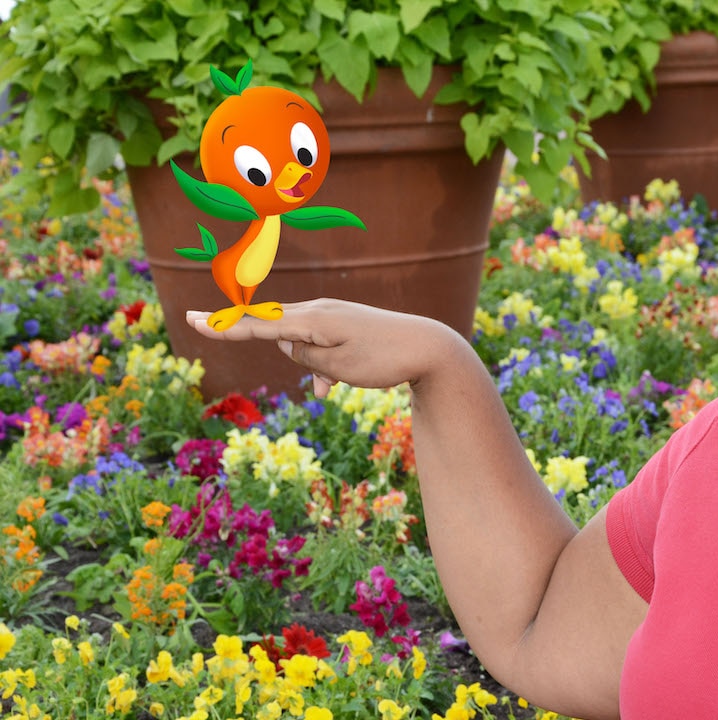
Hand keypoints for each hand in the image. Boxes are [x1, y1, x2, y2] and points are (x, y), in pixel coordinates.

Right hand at [186, 298, 451, 397]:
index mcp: (313, 319)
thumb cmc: (383, 359)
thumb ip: (305, 355)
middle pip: (275, 328)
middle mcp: (319, 310)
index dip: (223, 325)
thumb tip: (289, 344)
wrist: (429, 348)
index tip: (190, 320)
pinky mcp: (345, 323)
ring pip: (299, 342)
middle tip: (220, 330)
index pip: (258, 323)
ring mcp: (333, 315)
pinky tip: (332, 386)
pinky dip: (320, 365)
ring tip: (332, 385)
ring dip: (307, 365)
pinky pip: (317, 344)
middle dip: (263, 343)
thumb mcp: (338, 365)